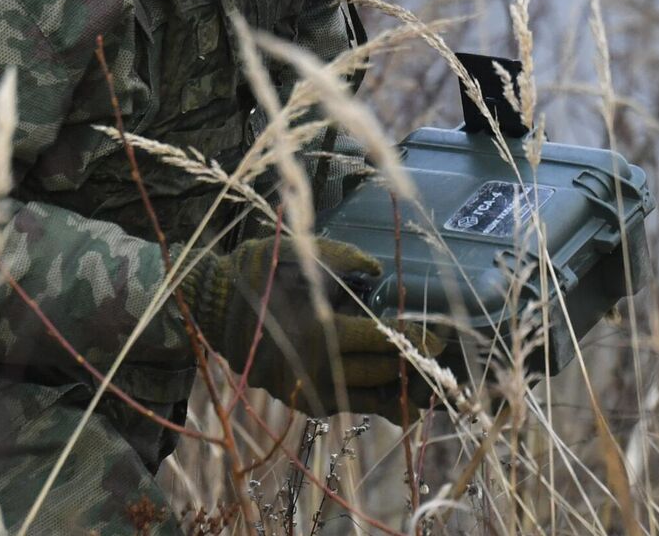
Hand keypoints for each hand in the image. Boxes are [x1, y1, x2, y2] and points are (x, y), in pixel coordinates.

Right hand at [179, 234, 437, 418]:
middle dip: (416, 367)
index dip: (416, 342)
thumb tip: (379, 273)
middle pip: (383, 373)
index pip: (383, 342)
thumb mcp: (300, 254)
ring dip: (404, 391)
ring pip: (371, 398)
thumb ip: (344, 260)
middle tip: (443, 359)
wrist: (214, 311)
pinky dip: (377, 399)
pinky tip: (401, 397)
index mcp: (321, 333)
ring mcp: (310, 392)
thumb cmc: (260, 275)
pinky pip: (352, 403)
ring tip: (433, 387)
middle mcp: (318, 370)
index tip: (440, 340)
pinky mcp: (305, 403)